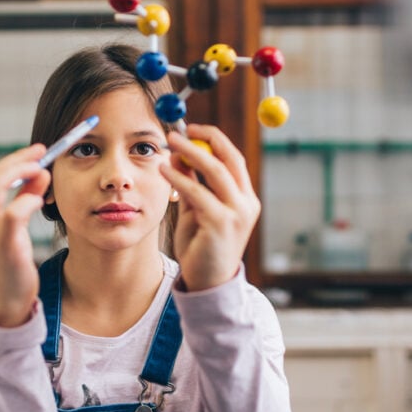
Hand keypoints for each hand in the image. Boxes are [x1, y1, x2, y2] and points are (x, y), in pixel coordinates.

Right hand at [0, 144, 50, 325]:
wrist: (2, 303)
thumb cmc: (6, 264)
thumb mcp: (9, 228)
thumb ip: (23, 198)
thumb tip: (40, 173)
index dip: (13, 161)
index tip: (35, 153)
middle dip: (18, 160)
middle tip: (42, 153)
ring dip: (21, 172)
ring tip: (42, 170)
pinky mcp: (2, 246)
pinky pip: (14, 212)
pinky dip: (28, 200)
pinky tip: (39, 201)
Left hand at [158, 124, 260, 291]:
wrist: (207, 284)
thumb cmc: (201, 246)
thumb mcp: (195, 210)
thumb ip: (190, 184)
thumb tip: (177, 154)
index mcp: (245, 198)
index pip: (233, 159)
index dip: (213, 139)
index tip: (191, 127)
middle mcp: (246, 204)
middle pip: (227, 160)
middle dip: (202, 140)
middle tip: (177, 130)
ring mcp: (237, 214)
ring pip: (214, 172)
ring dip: (189, 153)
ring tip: (169, 144)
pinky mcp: (221, 224)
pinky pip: (198, 193)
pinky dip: (180, 178)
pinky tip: (165, 170)